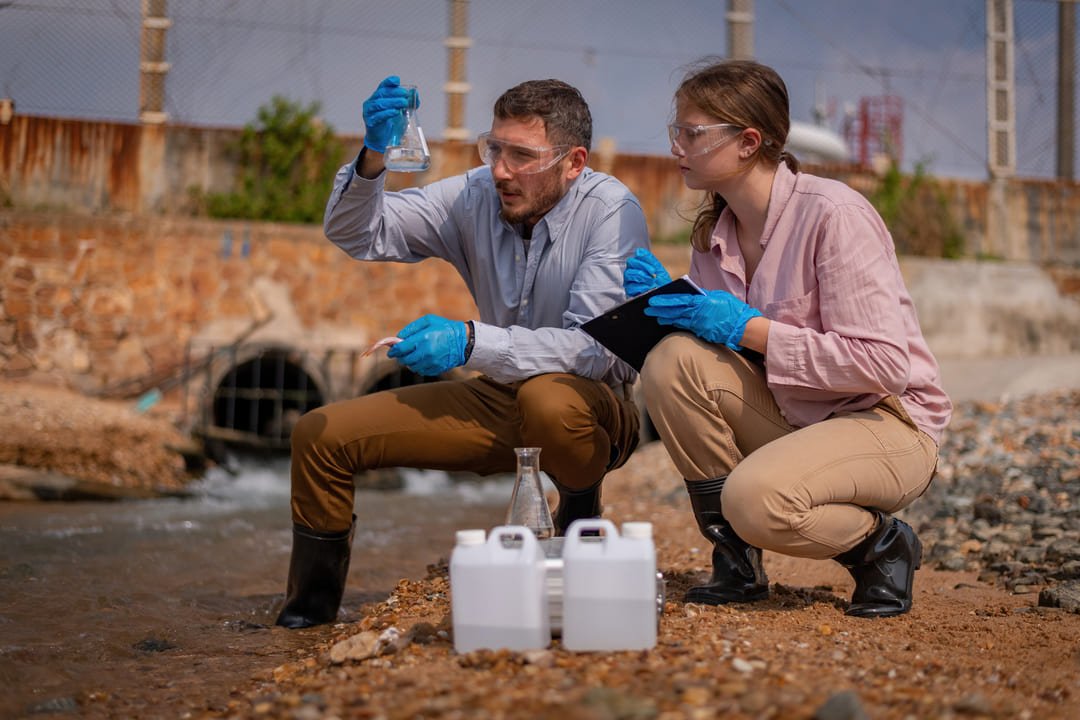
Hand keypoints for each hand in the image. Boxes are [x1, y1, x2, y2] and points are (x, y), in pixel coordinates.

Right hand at [362, 76, 412, 152]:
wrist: (382, 140)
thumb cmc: (391, 124)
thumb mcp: (402, 112)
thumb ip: (408, 103)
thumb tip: (415, 94)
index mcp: (378, 98)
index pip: (382, 87)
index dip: (389, 82)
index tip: (397, 80)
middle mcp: (371, 102)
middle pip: (382, 94)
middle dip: (395, 92)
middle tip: (406, 94)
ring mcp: (369, 112)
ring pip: (380, 104)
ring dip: (393, 102)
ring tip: (404, 102)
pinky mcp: (370, 122)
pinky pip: (378, 116)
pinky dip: (387, 113)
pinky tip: (395, 112)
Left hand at [387, 314, 467, 375]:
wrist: (463, 341)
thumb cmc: (445, 328)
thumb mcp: (428, 321)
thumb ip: (411, 328)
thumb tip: (398, 337)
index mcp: (423, 338)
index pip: (401, 349)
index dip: (393, 351)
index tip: (390, 352)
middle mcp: (426, 352)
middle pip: (405, 359)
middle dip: (400, 357)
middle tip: (401, 353)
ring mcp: (431, 362)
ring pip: (412, 366)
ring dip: (410, 362)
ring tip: (414, 355)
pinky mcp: (436, 369)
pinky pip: (421, 371)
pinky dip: (419, 366)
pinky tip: (423, 359)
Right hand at [623, 248, 671, 296]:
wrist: (665, 297)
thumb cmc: (662, 283)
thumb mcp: (659, 270)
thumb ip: (650, 259)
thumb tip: (638, 251)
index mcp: (639, 265)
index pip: (636, 256)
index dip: (644, 259)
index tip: (653, 268)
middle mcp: (632, 272)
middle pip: (630, 262)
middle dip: (642, 266)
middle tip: (653, 273)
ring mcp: (630, 281)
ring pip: (628, 273)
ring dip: (641, 276)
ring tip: (651, 281)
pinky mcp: (630, 292)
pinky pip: (630, 286)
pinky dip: (640, 287)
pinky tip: (648, 288)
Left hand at [645, 290, 761, 349]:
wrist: (743, 327)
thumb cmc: (732, 309)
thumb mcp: (717, 297)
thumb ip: (703, 296)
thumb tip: (692, 295)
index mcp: (702, 302)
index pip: (679, 300)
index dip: (665, 300)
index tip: (652, 299)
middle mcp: (698, 314)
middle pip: (675, 311)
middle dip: (660, 309)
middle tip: (647, 308)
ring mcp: (699, 324)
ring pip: (678, 320)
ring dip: (665, 317)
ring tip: (654, 316)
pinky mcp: (701, 332)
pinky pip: (685, 326)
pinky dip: (676, 323)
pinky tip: (668, 322)